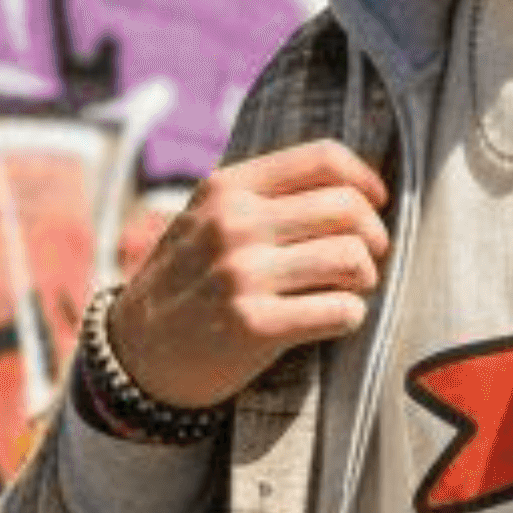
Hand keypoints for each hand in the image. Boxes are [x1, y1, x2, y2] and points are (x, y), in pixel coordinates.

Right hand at [110, 139, 390, 407]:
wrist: (138, 353)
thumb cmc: (190, 283)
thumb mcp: (208, 220)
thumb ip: (265, 199)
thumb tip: (356, 189)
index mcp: (227, 188)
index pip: (323, 159)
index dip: (366, 182)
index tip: (374, 206)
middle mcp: (234, 224)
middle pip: (348, 209)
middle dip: (374, 238)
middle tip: (365, 261)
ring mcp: (242, 274)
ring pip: (351, 258)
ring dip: (364, 280)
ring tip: (348, 290)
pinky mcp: (255, 325)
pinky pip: (341, 311)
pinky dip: (350, 317)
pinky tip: (333, 320)